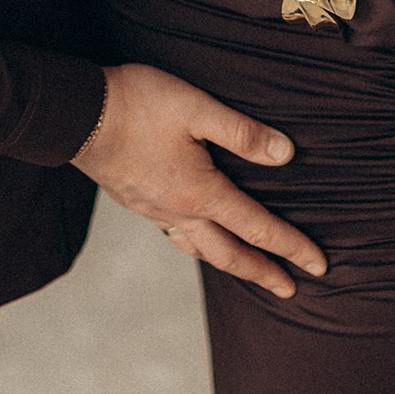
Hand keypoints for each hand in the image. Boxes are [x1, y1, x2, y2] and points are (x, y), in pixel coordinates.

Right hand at [72, 63, 325, 297]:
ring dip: (229, 263)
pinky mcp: (134, 201)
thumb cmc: (138, 104)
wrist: (75, 114)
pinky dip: (196, 245)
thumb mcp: (196, 108)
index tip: (319, 265)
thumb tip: (285, 155)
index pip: (256, 227)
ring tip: (246, 269)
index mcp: (200, 193)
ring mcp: (152, 210)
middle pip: (229, 253)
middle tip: (290, 289)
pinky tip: (193, 234)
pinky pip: (174, 234)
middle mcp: (178, 212)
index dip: (291, 246)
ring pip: (199, 249)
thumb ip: (242, 132)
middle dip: (263, 272)